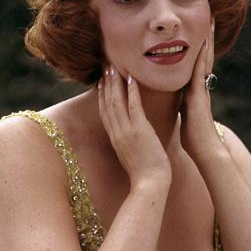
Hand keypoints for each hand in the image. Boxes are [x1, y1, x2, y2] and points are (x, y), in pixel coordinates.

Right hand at [98, 65, 171, 187]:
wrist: (150, 184)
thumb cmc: (145, 173)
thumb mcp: (131, 155)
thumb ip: (129, 143)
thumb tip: (132, 136)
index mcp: (115, 138)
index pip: (105, 112)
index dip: (101, 95)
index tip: (100, 81)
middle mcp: (117, 132)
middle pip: (107, 103)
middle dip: (105, 83)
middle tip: (104, 66)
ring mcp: (127, 131)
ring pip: (117, 102)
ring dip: (115, 82)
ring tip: (114, 66)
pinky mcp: (139, 130)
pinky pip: (134, 106)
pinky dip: (132, 91)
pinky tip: (131, 78)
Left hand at [180, 22, 221, 164]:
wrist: (204, 149)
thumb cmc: (193, 135)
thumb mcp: (186, 113)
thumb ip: (185, 103)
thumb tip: (181, 99)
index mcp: (194, 90)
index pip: (196, 64)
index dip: (199, 47)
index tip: (198, 31)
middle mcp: (200, 86)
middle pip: (204, 56)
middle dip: (207, 38)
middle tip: (210, 17)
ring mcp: (201, 89)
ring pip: (205, 59)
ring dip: (208, 41)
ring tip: (210, 21)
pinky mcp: (199, 95)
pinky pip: (200, 71)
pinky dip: (202, 57)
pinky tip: (202, 44)